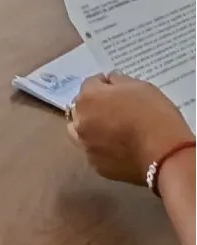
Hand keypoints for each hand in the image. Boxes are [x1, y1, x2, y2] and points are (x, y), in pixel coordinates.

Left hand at [67, 73, 192, 186]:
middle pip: (82, 107)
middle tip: (116, 110)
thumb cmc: (154, 115)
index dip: (105, 84)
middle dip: (95, 105)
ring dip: (91, 127)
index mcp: (88, 98)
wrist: (164, 154)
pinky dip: (102, 147)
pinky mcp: (95, 164)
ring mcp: (85, 144)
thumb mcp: (140, 87)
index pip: (90, 84)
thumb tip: (109, 80)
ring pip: (81, 130)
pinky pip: (94, 151)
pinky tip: (119, 148)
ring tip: (112, 130)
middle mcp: (79, 120)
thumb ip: (118, 80)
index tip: (117, 89)